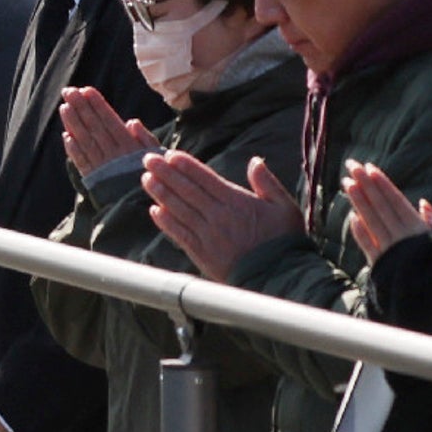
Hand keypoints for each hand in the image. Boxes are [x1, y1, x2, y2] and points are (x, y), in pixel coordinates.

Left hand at [57, 85, 154, 177]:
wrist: (145, 208)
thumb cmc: (157, 177)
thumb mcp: (158, 157)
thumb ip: (145, 139)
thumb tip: (131, 121)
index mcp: (129, 147)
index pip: (109, 121)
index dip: (97, 105)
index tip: (86, 90)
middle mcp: (113, 155)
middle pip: (94, 128)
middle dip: (81, 108)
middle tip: (68, 92)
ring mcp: (101, 167)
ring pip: (85, 142)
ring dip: (73, 124)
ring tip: (64, 108)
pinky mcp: (94, 180)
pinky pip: (82, 162)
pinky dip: (73, 149)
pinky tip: (66, 136)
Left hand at [145, 150, 305, 282]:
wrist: (279, 277)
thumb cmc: (284, 241)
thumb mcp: (285, 207)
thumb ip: (268, 183)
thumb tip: (255, 160)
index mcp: (237, 202)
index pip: (205, 178)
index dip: (186, 165)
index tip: (170, 155)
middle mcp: (218, 216)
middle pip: (187, 190)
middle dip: (166, 173)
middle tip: (147, 159)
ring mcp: (208, 235)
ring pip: (179, 209)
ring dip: (161, 193)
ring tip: (146, 179)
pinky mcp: (202, 253)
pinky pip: (179, 234)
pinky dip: (166, 222)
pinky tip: (154, 211)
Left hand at [343, 161, 431, 261]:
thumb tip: (423, 203)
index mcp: (420, 228)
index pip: (395, 200)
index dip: (382, 183)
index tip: (369, 167)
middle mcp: (403, 236)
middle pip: (380, 205)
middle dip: (365, 184)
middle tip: (351, 165)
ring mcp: (390, 250)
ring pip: (371, 221)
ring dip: (358, 202)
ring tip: (347, 183)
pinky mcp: (382, 266)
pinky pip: (369, 246)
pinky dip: (360, 232)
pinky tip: (351, 218)